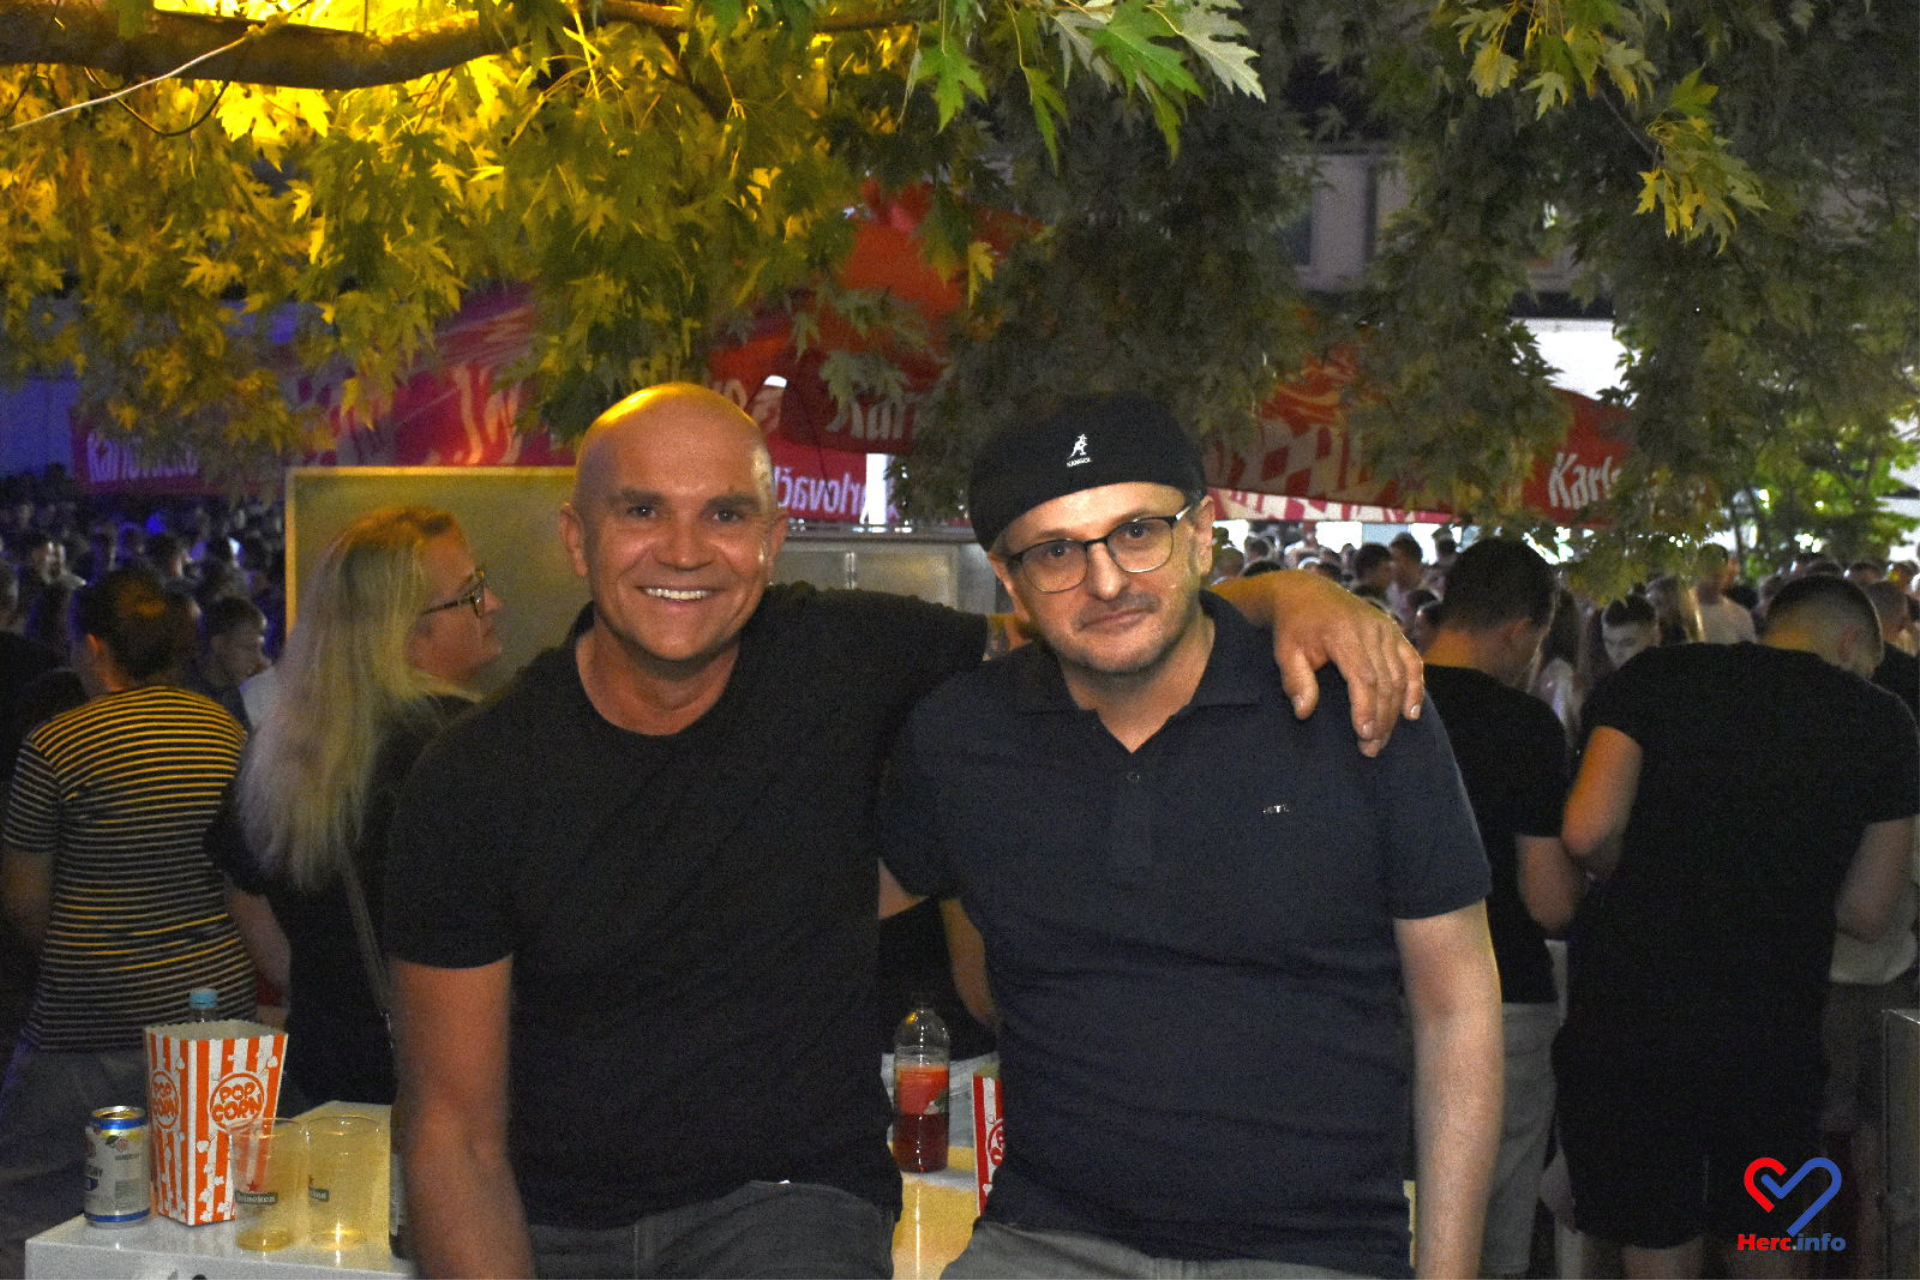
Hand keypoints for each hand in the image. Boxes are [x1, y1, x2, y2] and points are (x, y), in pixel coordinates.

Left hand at [1262, 571, 1422, 754]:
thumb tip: (1304, 712)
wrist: (1306, 592)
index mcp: (1343, 633)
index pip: (1363, 677)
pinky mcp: (1393, 631)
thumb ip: (1295, 680)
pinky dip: (1415, 687)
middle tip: (1371, 748)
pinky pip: (1411, 661)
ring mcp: (1385, 628)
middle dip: (1381, 718)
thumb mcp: (1285, 651)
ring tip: (1382, 739)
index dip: (1367, 708)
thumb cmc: (1294, 627)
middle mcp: (1370, 629)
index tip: (1363, 734)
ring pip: (1399, 676)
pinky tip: (1411, 713)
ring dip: (1394, 711)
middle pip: (1385, 681)